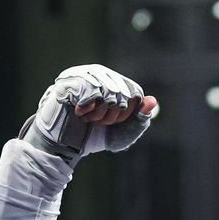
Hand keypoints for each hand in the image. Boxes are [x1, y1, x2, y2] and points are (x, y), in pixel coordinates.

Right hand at [19, 64, 159, 165]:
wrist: (65, 146)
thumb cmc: (94, 136)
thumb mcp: (124, 133)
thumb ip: (140, 118)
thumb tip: (152, 101)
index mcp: (115, 82)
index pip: (135, 92)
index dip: (128, 112)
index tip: (116, 122)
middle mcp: (99, 73)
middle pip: (123, 92)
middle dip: (114, 116)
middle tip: (99, 123)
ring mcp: (82, 74)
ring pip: (107, 90)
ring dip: (101, 113)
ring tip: (88, 119)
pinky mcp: (68, 80)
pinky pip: (90, 90)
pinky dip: (89, 108)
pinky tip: (79, 113)